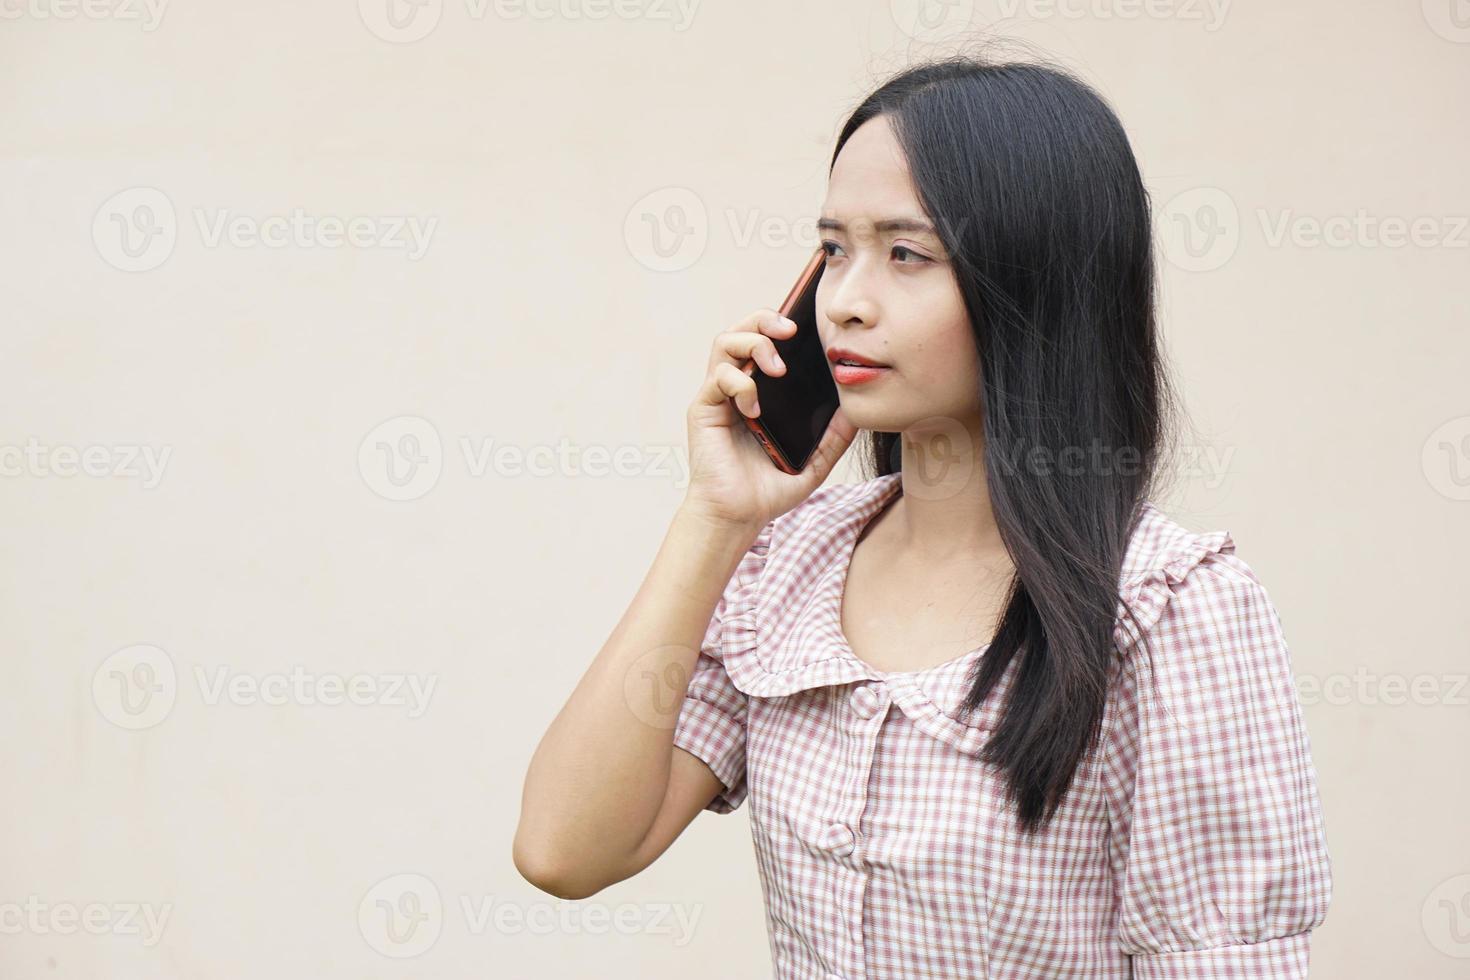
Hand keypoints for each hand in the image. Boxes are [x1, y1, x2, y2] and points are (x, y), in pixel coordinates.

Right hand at [682, 308, 857, 530]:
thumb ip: (833, 439)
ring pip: (724, 343)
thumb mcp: (813, 464)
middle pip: (740, 330)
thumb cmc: (767, 492)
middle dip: (764, 319)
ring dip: (753, 344)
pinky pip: (718, 378)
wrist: (737, 518)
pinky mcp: (703, 410)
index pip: (763, 341)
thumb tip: (856, 413)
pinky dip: (741, 384)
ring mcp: (717, 397)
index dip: (779, 325)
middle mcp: (735, 388)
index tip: (805, 330)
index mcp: (759, 393)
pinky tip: (755, 410)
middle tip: (790, 332)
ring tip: (776, 368)